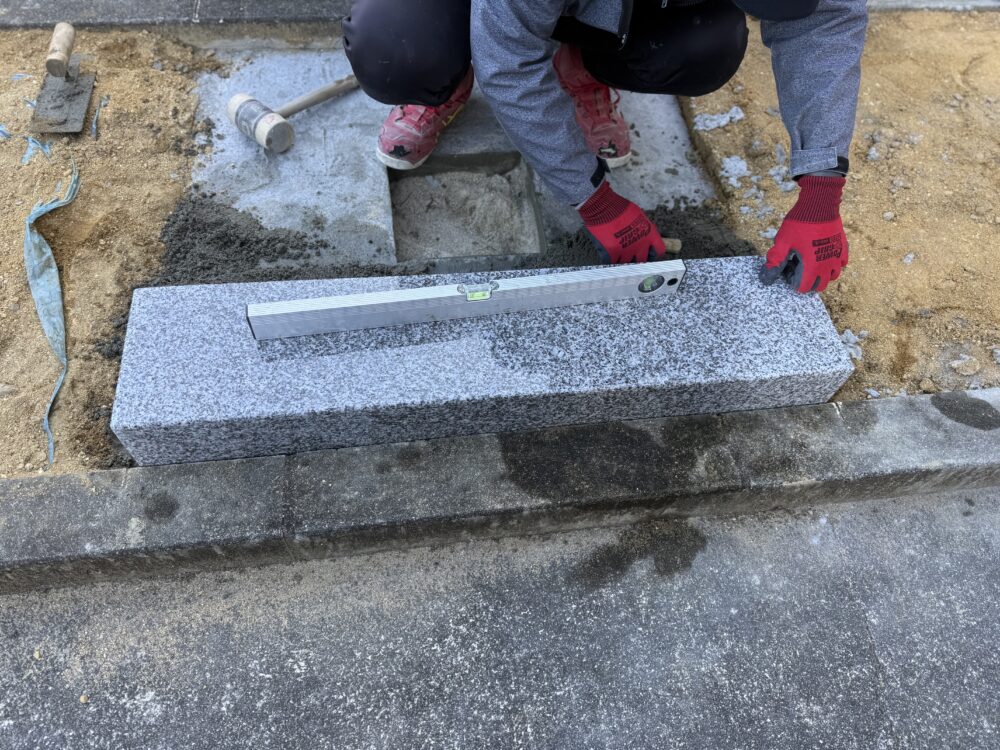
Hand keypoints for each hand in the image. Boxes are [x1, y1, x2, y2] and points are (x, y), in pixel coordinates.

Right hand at [578, 181, 666, 263]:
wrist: (604, 207)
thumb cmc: (620, 208)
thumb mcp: (639, 217)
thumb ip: (643, 230)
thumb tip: (643, 237)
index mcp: (649, 234)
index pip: (659, 251)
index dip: (653, 254)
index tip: (648, 254)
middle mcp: (640, 245)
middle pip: (642, 260)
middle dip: (637, 258)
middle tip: (631, 256)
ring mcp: (626, 250)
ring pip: (626, 263)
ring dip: (622, 259)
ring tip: (617, 253)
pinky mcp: (612, 253)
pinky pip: (611, 262)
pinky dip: (609, 259)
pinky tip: (607, 254)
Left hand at [760, 176, 847, 292]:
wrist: (819, 204)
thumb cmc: (799, 223)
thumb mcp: (782, 241)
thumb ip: (775, 260)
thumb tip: (767, 276)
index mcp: (812, 265)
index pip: (804, 287)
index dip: (794, 283)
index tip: (789, 272)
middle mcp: (827, 264)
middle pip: (820, 285)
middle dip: (809, 282)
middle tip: (800, 271)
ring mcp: (837, 255)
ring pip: (834, 275)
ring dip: (824, 275)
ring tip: (813, 265)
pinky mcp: (843, 246)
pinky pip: (842, 262)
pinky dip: (835, 264)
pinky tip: (825, 256)